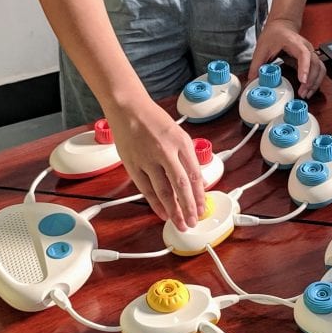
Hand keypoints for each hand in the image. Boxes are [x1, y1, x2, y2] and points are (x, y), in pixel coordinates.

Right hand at [105, 98, 203, 229]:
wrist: (128, 109)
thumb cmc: (154, 120)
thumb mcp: (179, 134)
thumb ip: (188, 157)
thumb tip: (197, 180)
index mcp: (181, 142)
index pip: (194, 174)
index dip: (200, 195)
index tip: (203, 208)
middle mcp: (165, 151)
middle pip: (181, 186)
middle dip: (189, 207)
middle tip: (193, 221)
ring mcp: (147, 159)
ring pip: (163, 191)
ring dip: (173, 210)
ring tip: (180, 223)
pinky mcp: (133, 165)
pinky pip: (146, 189)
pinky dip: (155, 203)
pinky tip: (162, 213)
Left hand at [250, 16, 324, 97]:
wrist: (281, 26)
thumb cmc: (274, 35)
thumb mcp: (262, 48)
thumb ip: (256, 65)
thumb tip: (252, 82)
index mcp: (294, 42)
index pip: (304, 54)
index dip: (305, 68)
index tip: (302, 80)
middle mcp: (306, 47)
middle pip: (315, 64)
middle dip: (311, 81)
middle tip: (302, 93)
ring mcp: (311, 52)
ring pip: (320, 68)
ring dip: (316, 82)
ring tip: (306, 94)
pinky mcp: (311, 59)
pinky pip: (319, 71)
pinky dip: (316, 81)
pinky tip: (309, 90)